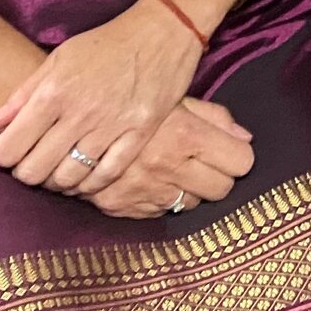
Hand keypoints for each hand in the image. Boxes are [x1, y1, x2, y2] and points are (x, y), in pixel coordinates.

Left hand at [0, 0, 202, 197]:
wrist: (164, 29)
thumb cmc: (107, 43)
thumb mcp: (59, 58)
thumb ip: (23, 94)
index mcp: (54, 93)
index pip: (8, 149)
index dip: (3, 156)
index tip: (11, 150)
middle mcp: (80, 113)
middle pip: (34, 171)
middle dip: (28, 173)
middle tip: (35, 163)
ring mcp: (112, 125)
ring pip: (69, 178)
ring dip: (58, 181)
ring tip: (60, 170)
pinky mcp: (140, 132)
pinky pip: (107, 174)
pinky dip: (91, 184)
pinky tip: (86, 176)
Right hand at [86, 97, 255, 219]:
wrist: (66, 119)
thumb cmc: (130, 101)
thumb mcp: (176, 98)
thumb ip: (214, 118)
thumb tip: (244, 139)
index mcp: (186, 136)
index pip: (241, 162)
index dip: (237, 156)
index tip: (228, 150)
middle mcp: (167, 168)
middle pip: (222, 189)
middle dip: (219, 176)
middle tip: (204, 162)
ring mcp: (144, 191)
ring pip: (191, 205)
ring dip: (189, 190)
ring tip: (174, 170)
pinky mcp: (121, 208)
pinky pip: (159, 212)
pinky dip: (160, 200)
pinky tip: (149, 179)